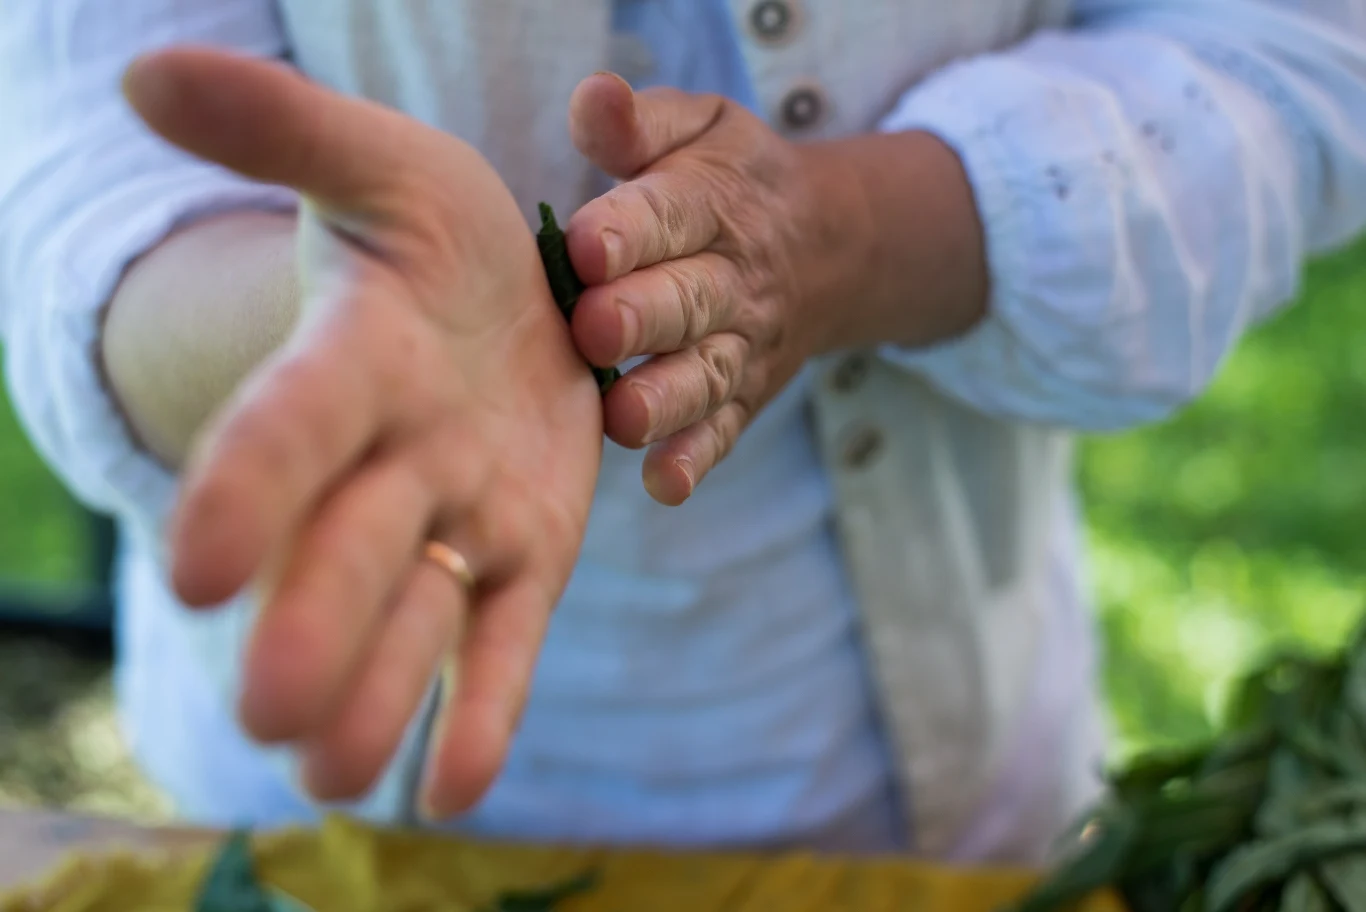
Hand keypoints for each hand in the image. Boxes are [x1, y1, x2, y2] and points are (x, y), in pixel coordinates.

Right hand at [123, 49, 602, 817]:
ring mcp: (459, 516)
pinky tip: (455, 791)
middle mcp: (393, 459)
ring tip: (343, 776)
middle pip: (349, 545)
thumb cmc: (441, 233)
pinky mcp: (527, 554)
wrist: (520, 294)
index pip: (292, 427)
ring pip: (417, 612)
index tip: (201, 567)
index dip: (250, 487)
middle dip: (317, 622)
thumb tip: (148, 69)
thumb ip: (284, 129)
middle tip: (279, 711)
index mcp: (352, 365)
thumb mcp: (382, 167)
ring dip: (384, 692)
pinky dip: (482, 711)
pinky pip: (501, 639)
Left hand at [564, 75, 989, 505]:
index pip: (671, 213)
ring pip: (704, 375)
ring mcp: (741, 345)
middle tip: (594, 329)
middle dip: (643, 316)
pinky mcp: (742, 397)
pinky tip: (663, 485)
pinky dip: (696, 459)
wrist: (827, 243)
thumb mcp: (700, 128)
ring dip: (666, 399)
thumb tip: (589, 98)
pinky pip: (723, 431)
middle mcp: (732, 279)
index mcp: (713, 203)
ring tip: (624, 416)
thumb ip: (638, 121)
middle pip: (689, 300)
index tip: (583, 244)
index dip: (628, 229)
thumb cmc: (730, 180)